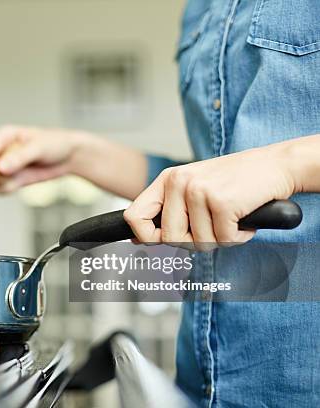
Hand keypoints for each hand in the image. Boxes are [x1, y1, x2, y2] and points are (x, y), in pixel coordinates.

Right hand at [0, 125, 147, 198]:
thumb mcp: (38, 148)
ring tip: (22, 177)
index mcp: (4, 136)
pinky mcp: (11, 178)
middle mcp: (1, 151)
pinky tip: (22, 183)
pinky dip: (9, 189)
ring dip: (4, 183)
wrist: (69, 156)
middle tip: (7, 179)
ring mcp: (4, 166)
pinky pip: (1, 189)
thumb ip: (19, 157)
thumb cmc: (55, 144)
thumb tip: (0, 168)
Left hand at [123, 144, 296, 247]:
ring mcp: (199, 191)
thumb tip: (136, 239)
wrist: (276, 164)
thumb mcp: (193, 188)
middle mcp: (179, 182)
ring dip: (220, 238)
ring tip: (230, 217)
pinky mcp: (221, 202)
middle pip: (170, 238)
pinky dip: (238, 236)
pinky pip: (223, 240)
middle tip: (212, 226)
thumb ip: (166, 211)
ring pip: (199, 243)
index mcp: (168, 179)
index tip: (159, 241)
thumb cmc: (234, 180)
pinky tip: (243, 218)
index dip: (145, 237)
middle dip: (194, 241)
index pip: (134, 216)